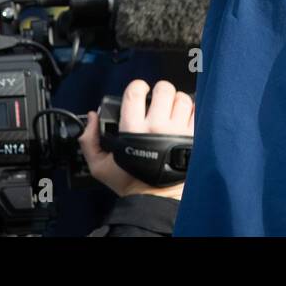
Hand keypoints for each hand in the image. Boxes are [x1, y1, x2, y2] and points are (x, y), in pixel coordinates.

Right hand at [79, 79, 193, 199]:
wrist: (154, 198)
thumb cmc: (129, 182)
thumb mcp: (99, 166)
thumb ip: (90, 140)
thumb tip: (92, 117)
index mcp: (133, 130)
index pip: (135, 93)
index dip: (138, 87)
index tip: (139, 91)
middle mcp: (156, 127)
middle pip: (163, 90)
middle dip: (160, 91)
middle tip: (157, 100)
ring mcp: (177, 131)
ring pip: (181, 98)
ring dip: (176, 100)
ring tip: (171, 109)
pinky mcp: (192, 137)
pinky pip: (195, 111)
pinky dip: (190, 110)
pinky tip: (183, 117)